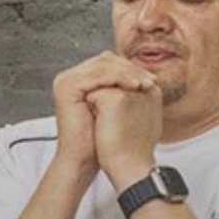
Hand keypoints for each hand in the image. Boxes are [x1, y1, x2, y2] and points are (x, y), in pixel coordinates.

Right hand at [51, 53, 155, 176]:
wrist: (82, 158)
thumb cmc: (98, 138)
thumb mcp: (113, 108)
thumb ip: (122, 88)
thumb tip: (148, 76)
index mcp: (78, 80)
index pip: (108, 63)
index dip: (131, 69)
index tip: (152, 80)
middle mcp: (69, 77)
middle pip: (106, 61)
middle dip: (132, 69)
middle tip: (152, 80)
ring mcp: (66, 80)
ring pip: (104, 66)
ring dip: (129, 73)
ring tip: (146, 84)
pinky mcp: (68, 86)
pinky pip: (99, 75)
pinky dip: (120, 78)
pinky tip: (134, 86)